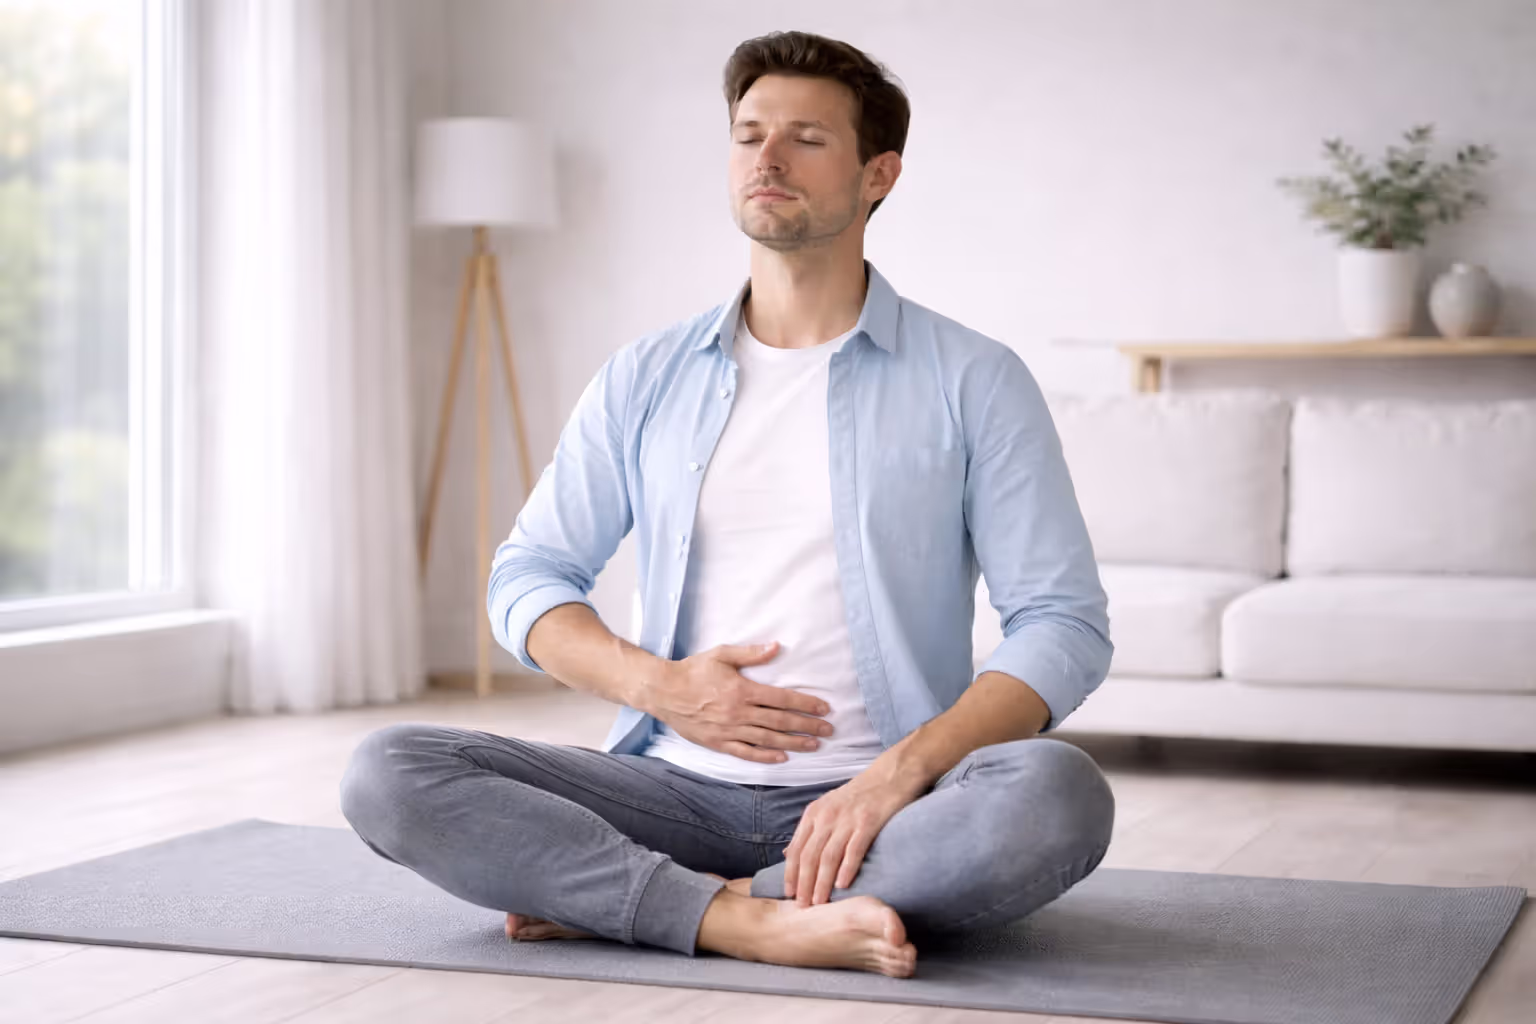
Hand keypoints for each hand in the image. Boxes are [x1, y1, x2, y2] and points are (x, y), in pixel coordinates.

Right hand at [640, 641, 833, 763]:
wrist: (663, 691)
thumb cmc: (693, 670)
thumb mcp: (722, 654)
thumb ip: (751, 653)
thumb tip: (776, 647)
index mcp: (743, 690)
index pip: (782, 699)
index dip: (805, 703)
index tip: (824, 707)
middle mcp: (739, 713)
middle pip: (780, 721)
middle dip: (808, 725)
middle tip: (829, 729)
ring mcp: (729, 730)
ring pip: (768, 740)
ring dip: (794, 743)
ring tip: (814, 745)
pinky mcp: (719, 743)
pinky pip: (746, 753)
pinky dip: (765, 757)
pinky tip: (782, 758)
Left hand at [783, 771, 919, 906]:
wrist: (890, 774)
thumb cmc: (859, 795)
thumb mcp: (827, 807)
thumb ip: (809, 831)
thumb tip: (787, 854)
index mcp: (814, 813)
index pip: (796, 849)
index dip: (791, 874)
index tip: (789, 894)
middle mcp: (827, 816)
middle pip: (809, 855)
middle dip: (804, 883)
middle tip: (803, 906)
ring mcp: (847, 818)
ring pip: (828, 856)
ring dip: (822, 882)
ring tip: (820, 902)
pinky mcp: (869, 821)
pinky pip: (854, 849)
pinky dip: (847, 868)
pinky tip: (843, 885)